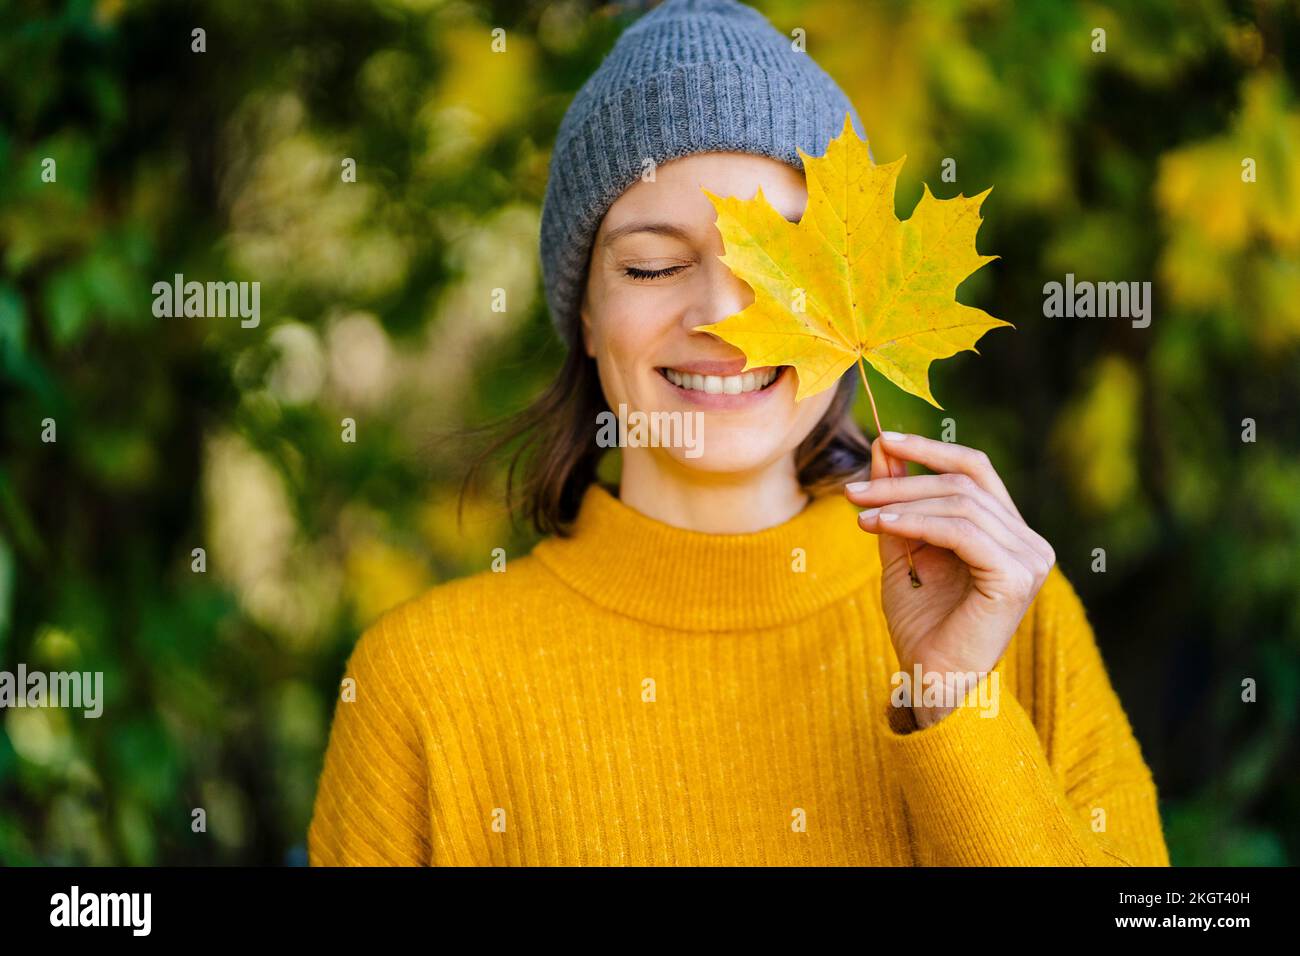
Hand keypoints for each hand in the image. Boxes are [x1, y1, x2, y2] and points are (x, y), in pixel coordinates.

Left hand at [846, 432, 1055, 727]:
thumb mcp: (902, 550)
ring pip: (960, 504)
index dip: (931, 450)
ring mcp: (1029, 560)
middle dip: (904, 480)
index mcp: (1010, 533)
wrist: (930, 681)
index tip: (884, 440)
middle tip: (853, 490)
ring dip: (901, 502)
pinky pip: (961, 532)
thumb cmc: (920, 623)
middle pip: (964, 483)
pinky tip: (879, 525)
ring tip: (859, 512)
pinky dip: (915, 521)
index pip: (976, 471)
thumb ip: (898, 503)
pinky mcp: (1016, 578)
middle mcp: (1029, 542)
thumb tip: (884, 449)